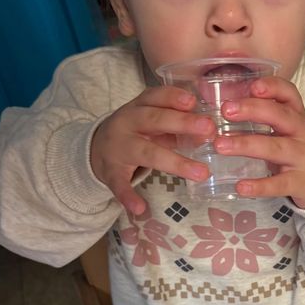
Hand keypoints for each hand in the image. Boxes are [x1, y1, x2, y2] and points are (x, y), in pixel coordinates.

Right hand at [90, 86, 214, 214]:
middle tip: (209, 129)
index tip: (193, 101)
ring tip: (201, 173)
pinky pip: (119, 184)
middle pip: (155, 120)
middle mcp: (127, 123)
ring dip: (175, 162)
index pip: (155, 97)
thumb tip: (209, 133)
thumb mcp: (151, 122)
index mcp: (138, 108)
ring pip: (146, 152)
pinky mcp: (111, 171)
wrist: (94, 148)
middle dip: (182, 123)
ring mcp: (118, 148)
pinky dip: (128, 196)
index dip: (173, 97)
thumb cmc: (134, 132)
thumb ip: (177, 125)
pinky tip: (140, 208)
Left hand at [213, 77, 304, 208]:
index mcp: (297, 116)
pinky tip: (240, 187)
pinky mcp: (300, 182)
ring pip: (275, 148)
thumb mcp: (290, 129)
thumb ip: (264, 118)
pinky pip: (279, 184)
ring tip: (220, 145)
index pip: (289, 94)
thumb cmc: (301, 149)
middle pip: (280, 116)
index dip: (273, 87)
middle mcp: (302, 133)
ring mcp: (302, 158)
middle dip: (252, 110)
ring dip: (246, 145)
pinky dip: (259, 186)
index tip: (253, 86)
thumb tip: (226, 110)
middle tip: (226, 110)